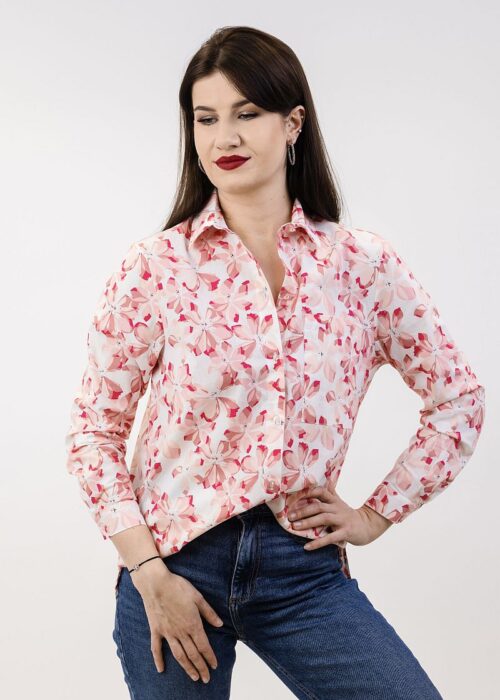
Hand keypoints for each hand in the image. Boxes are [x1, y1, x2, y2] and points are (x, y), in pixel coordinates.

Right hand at [131, 563, 223, 683]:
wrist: (156, 583)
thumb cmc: (178, 587)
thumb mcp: (198, 597)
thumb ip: (209, 612)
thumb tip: (220, 624)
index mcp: (193, 624)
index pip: (204, 646)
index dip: (210, 657)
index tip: (214, 666)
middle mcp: (180, 632)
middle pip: (192, 654)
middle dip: (201, 667)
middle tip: (206, 679)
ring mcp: (167, 632)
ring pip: (178, 655)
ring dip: (186, 668)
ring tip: (193, 677)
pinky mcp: (156, 630)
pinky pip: (156, 648)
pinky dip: (158, 660)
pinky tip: (161, 669)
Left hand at [287, 484, 392, 549]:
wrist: (367, 526)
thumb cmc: (348, 515)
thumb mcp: (339, 502)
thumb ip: (330, 493)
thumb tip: (325, 479)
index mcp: (334, 501)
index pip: (320, 492)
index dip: (307, 492)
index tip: (293, 497)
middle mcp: (337, 508)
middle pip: (318, 507)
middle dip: (303, 511)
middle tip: (290, 517)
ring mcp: (342, 520)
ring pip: (323, 519)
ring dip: (308, 523)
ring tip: (295, 528)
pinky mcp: (346, 532)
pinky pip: (330, 538)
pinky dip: (317, 543)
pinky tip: (307, 547)